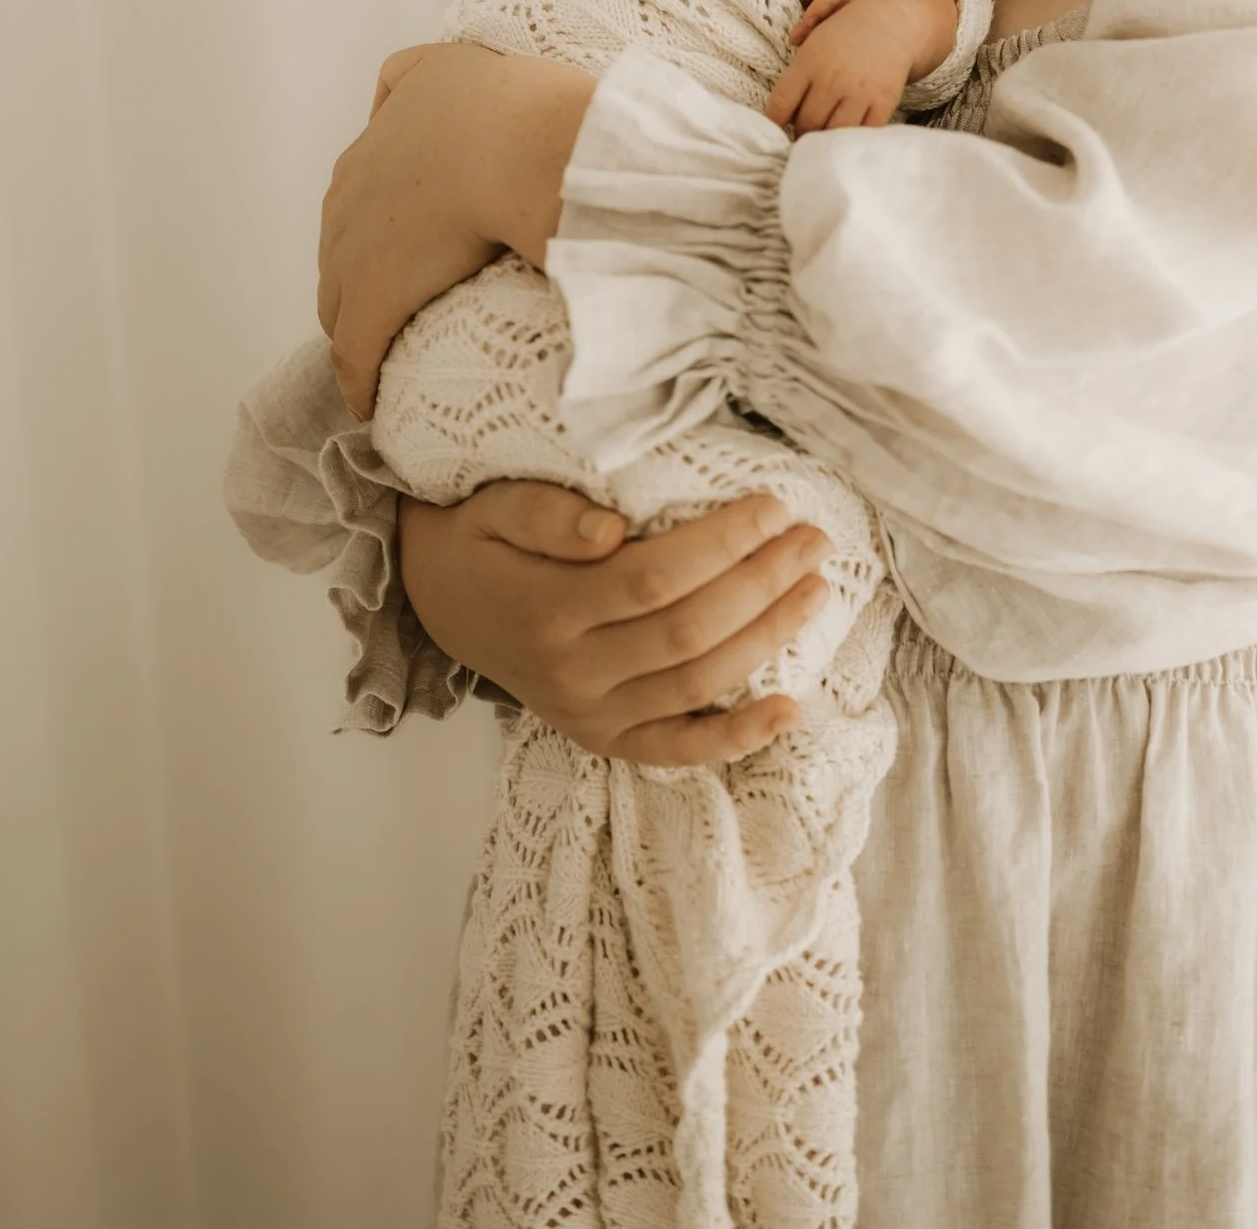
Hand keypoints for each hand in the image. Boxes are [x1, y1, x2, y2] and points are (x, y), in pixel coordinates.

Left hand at [317, 40, 594, 416]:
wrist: (520, 147)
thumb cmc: (514, 110)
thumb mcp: (455, 68)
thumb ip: (435, 73)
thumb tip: (432, 92)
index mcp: (378, 140)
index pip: (362, 193)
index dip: (384, 225)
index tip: (413, 246)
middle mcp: (353, 188)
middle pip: (341, 245)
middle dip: (362, 272)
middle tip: (407, 299)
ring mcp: (354, 247)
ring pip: (338, 299)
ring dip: (359, 323)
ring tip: (391, 354)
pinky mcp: (371, 300)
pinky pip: (353, 351)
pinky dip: (359, 378)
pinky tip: (372, 401)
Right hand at [398, 479, 833, 763]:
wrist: (441, 603)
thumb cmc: (482, 542)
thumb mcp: (496, 508)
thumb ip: (549, 514)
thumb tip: (612, 531)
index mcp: (547, 611)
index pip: (655, 579)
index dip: (722, 545)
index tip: (773, 505)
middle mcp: (573, 674)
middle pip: (689, 632)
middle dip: (763, 584)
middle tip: (814, 540)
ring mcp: (591, 716)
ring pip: (697, 685)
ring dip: (768, 640)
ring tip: (815, 590)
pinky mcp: (605, 739)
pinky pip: (678, 750)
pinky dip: (737, 738)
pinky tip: (790, 708)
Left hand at [766, 0, 920, 130]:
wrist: (893, 20)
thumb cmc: (847, 31)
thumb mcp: (814, 41)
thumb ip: (795, 73)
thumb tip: (776, 109)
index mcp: (810, 61)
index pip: (781, 102)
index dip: (774, 121)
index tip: (774, 129)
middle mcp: (832, 78)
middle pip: (807, 122)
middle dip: (801, 132)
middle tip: (802, 134)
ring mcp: (859, 91)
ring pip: (833, 131)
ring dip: (825, 140)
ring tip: (822, 139)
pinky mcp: (884, 101)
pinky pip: (863, 132)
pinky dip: (852, 139)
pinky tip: (847, 136)